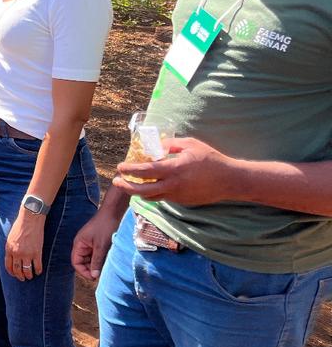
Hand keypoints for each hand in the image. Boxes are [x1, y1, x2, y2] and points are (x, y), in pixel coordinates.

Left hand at [5, 210, 44, 280]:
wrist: (30, 218)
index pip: (8, 266)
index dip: (12, 272)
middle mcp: (17, 253)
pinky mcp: (37, 252)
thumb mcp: (10, 237)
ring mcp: (27, 254)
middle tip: (23, 278)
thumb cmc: (20, 225)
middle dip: (20, 276)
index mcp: (9, 249)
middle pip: (17, 270)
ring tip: (30, 276)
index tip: (15, 275)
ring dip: (29, 276)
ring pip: (27, 271)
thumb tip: (12, 256)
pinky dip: (38, 271)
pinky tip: (39, 271)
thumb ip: (10, 247)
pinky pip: (38, 266)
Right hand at [72, 210, 120, 279]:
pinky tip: (108, 260)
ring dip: (97, 264)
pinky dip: (101, 259)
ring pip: (91, 259)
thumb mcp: (101, 246)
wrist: (113, 212)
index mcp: (79, 244)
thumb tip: (94, 276)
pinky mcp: (97, 242)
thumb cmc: (105, 226)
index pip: (76, 262)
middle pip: (83, 262)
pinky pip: (96, 254)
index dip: (83, 271)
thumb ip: (96, 261)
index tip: (94, 278)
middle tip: (102, 274)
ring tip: (106, 267)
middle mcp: (82, 245)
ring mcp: (89, 243)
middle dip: (91, 269)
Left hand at [113, 137, 235, 206]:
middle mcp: (173, 185)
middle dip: (126, 187)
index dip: (129, 170)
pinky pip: (162, 197)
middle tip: (116, 181)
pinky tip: (149, 185)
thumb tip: (154, 147)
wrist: (230, 180)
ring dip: (137, 191)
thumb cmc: (211, 159)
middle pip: (142, 191)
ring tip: (129, 184)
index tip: (120, 167)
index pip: (145, 171)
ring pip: (151, 196)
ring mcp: (177, 196)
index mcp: (174, 169)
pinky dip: (152, 192)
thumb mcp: (191, 145)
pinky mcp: (182, 202)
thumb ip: (170, 145)